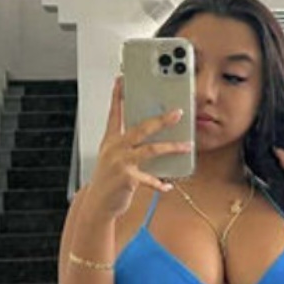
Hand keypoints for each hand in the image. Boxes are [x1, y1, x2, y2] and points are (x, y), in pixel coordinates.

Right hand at [82, 76, 191, 219]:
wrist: (97, 204)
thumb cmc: (108, 180)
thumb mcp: (112, 157)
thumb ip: (127, 144)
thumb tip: (150, 133)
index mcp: (111, 140)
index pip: (114, 113)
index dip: (118, 95)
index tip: (122, 79)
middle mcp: (115, 148)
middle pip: (141, 128)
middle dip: (161, 120)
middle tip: (177, 113)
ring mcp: (121, 162)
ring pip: (151, 150)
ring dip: (172, 148)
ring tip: (186, 146)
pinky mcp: (128, 178)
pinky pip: (151, 179)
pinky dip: (161, 183)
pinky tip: (168, 185)